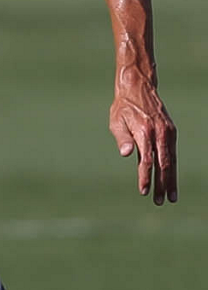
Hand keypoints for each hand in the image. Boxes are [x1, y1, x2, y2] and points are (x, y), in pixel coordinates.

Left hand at [109, 71, 176, 203]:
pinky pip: (172, 154)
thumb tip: (126, 154)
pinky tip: (171, 180)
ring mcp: (168, 133)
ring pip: (171, 161)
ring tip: (170, 197)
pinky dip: (173, 168)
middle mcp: (160, 133)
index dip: (145, 177)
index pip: (146, 160)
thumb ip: (122, 137)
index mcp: (145, 131)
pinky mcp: (171, 132)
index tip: (143, 191)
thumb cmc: (123, 107)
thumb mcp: (117, 120)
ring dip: (171, 180)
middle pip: (163, 164)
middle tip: (160, 202)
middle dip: (162, 184)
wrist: (139, 88)